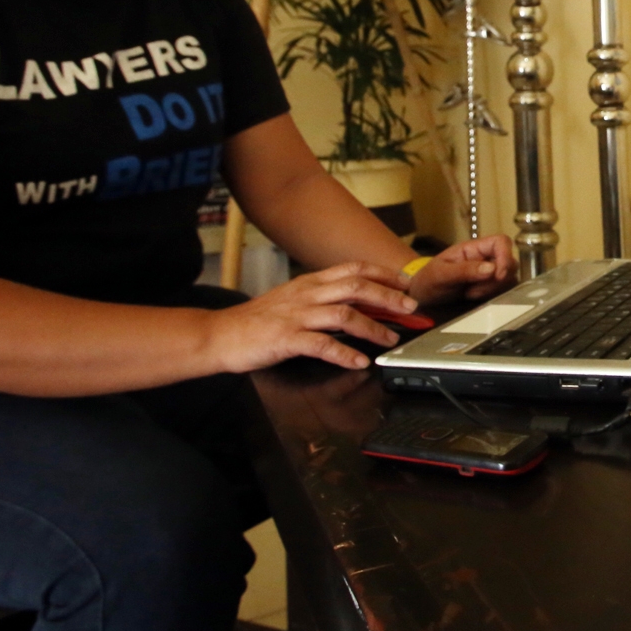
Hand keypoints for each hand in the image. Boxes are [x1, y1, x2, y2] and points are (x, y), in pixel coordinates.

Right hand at [203, 262, 429, 372]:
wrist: (220, 334)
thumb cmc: (258, 320)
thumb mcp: (293, 300)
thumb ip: (323, 298)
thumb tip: (359, 303)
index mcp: (310, 282)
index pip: (353, 269)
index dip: (383, 273)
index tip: (406, 282)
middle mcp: (306, 294)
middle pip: (355, 287)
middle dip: (388, 296)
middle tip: (411, 308)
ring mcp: (296, 316)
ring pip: (344, 314)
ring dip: (373, 327)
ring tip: (390, 339)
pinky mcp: (285, 338)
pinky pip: (321, 345)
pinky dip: (344, 354)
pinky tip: (359, 362)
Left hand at [406, 236, 518, 306]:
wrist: (420, 297)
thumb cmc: (427, 280)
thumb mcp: (440, 273)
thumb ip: (464, 270)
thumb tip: (491, 268)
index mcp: (474, 249)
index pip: (501, 242)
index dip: (505, 256)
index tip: (498, 274)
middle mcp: (485, 259)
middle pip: (510, 262)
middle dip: (496, 280)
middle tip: (473, 290)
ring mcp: (489, 275)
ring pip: (509, 280)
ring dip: (493, 290)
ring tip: (470, 294)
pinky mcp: (490, 290)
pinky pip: (503, 292)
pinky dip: (492, 298)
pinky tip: (474, 300)